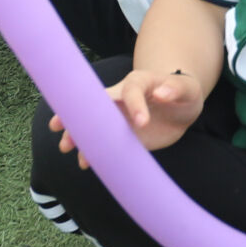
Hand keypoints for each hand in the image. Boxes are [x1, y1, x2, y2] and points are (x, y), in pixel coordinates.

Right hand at [53, 64, 205, 161]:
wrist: (181, 107)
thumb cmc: (183, 91)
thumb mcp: (186, 88)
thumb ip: (175, 88)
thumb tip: (163, 93)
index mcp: (137, 83)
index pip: (130, 91)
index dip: (134, 105)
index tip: (143, 123)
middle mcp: (121, 99)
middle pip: (95, 104)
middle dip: (77, 114)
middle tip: (58, 125)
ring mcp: (119, 118)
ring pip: (94, 125)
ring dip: (79, 135)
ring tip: (66, 147)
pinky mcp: (122, 136)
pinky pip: (105, 143)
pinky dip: (94, 152)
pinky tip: (85, 162)